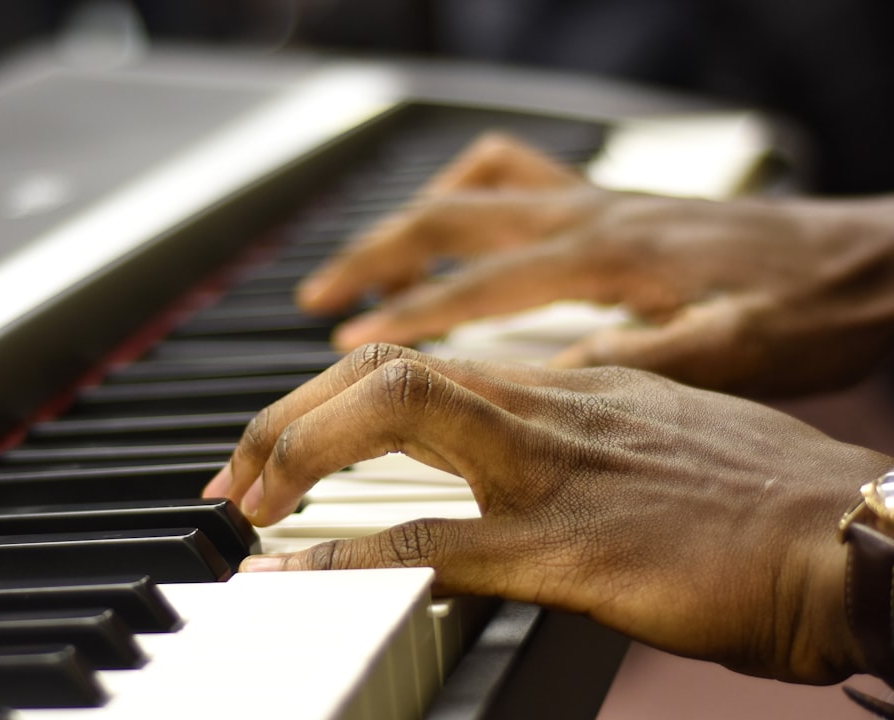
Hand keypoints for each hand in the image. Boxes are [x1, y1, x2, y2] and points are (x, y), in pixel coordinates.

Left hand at [204, 343, 889, 683]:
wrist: (852, 537)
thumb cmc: (762, 503)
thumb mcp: (653, 441)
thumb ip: (576, 441)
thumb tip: (508, 471)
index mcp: (567, 386)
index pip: (422, 363)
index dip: (336, 396)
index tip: (288, 440)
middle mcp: (548, 408)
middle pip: (387, 370)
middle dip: (292, 412)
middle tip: (240, 470)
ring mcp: (552, 470)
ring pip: (398, 415)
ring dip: (302, 451)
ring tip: (246, 499)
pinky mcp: (570, 547)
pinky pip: (437, 539)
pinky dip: (352, 554)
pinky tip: (296, 571)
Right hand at [297, 134, 893, 395]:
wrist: (871, 257)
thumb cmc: (809, 309)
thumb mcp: (732, 352)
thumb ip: (632, 367)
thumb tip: (537, 389)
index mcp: (608, 258)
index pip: (476, 286)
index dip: (403, 321)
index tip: (346, 353)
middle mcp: (589, 216)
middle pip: (447, 219)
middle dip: (369, 260)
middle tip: (313, 303)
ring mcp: (597, 200)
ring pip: (469, 190)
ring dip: (403, 225)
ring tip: (357, 269)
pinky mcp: (612, 202)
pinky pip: (515, 172)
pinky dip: (463, 193)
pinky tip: (450, 225)